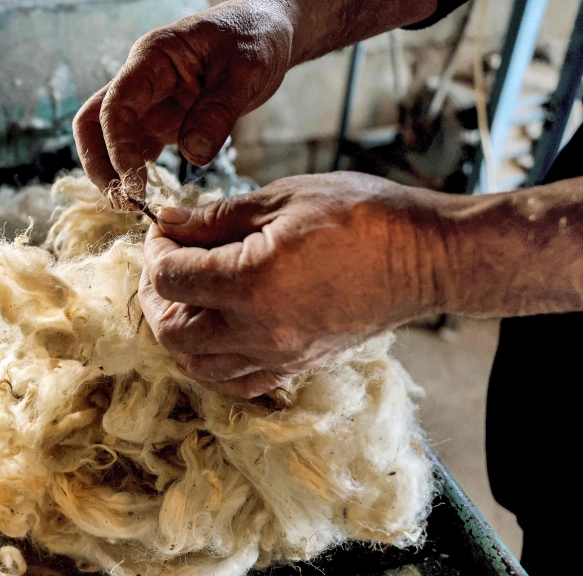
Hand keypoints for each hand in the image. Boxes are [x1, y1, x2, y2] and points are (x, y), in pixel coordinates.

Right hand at [72, 0, 294, 190]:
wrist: (270, 29)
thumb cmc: (256, 37)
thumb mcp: (246, 71)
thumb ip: (217, 112)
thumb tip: (192, 155)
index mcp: (152, 58)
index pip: (115, 106)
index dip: (117, 148)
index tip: (135, 184)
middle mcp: (141, 79)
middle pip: (93, 121)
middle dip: (98, 163)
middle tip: (120, 201)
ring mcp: (150, 101)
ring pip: (109, 138)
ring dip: (113, 171)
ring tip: (132, 206)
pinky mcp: (165, 120)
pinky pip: (136, 147)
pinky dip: (135, 172)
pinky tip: (148, 197)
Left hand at [139, 172, 450, 397]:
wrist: (428, 257)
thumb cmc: (364, 216)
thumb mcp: (283, 199)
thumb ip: (216, 218)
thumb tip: (169, 222)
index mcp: (252, 283)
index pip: (170, 278)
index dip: (156, 249)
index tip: (165, 228)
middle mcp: (260, 332)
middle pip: (171, 331)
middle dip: (155, 294)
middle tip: (163, 261)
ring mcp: (279, 357)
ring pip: (197, 366)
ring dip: (177, 331)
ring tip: (183, 295)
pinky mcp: (297, 367)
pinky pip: (236, 383)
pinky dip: (211, 361)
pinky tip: (214, 328)